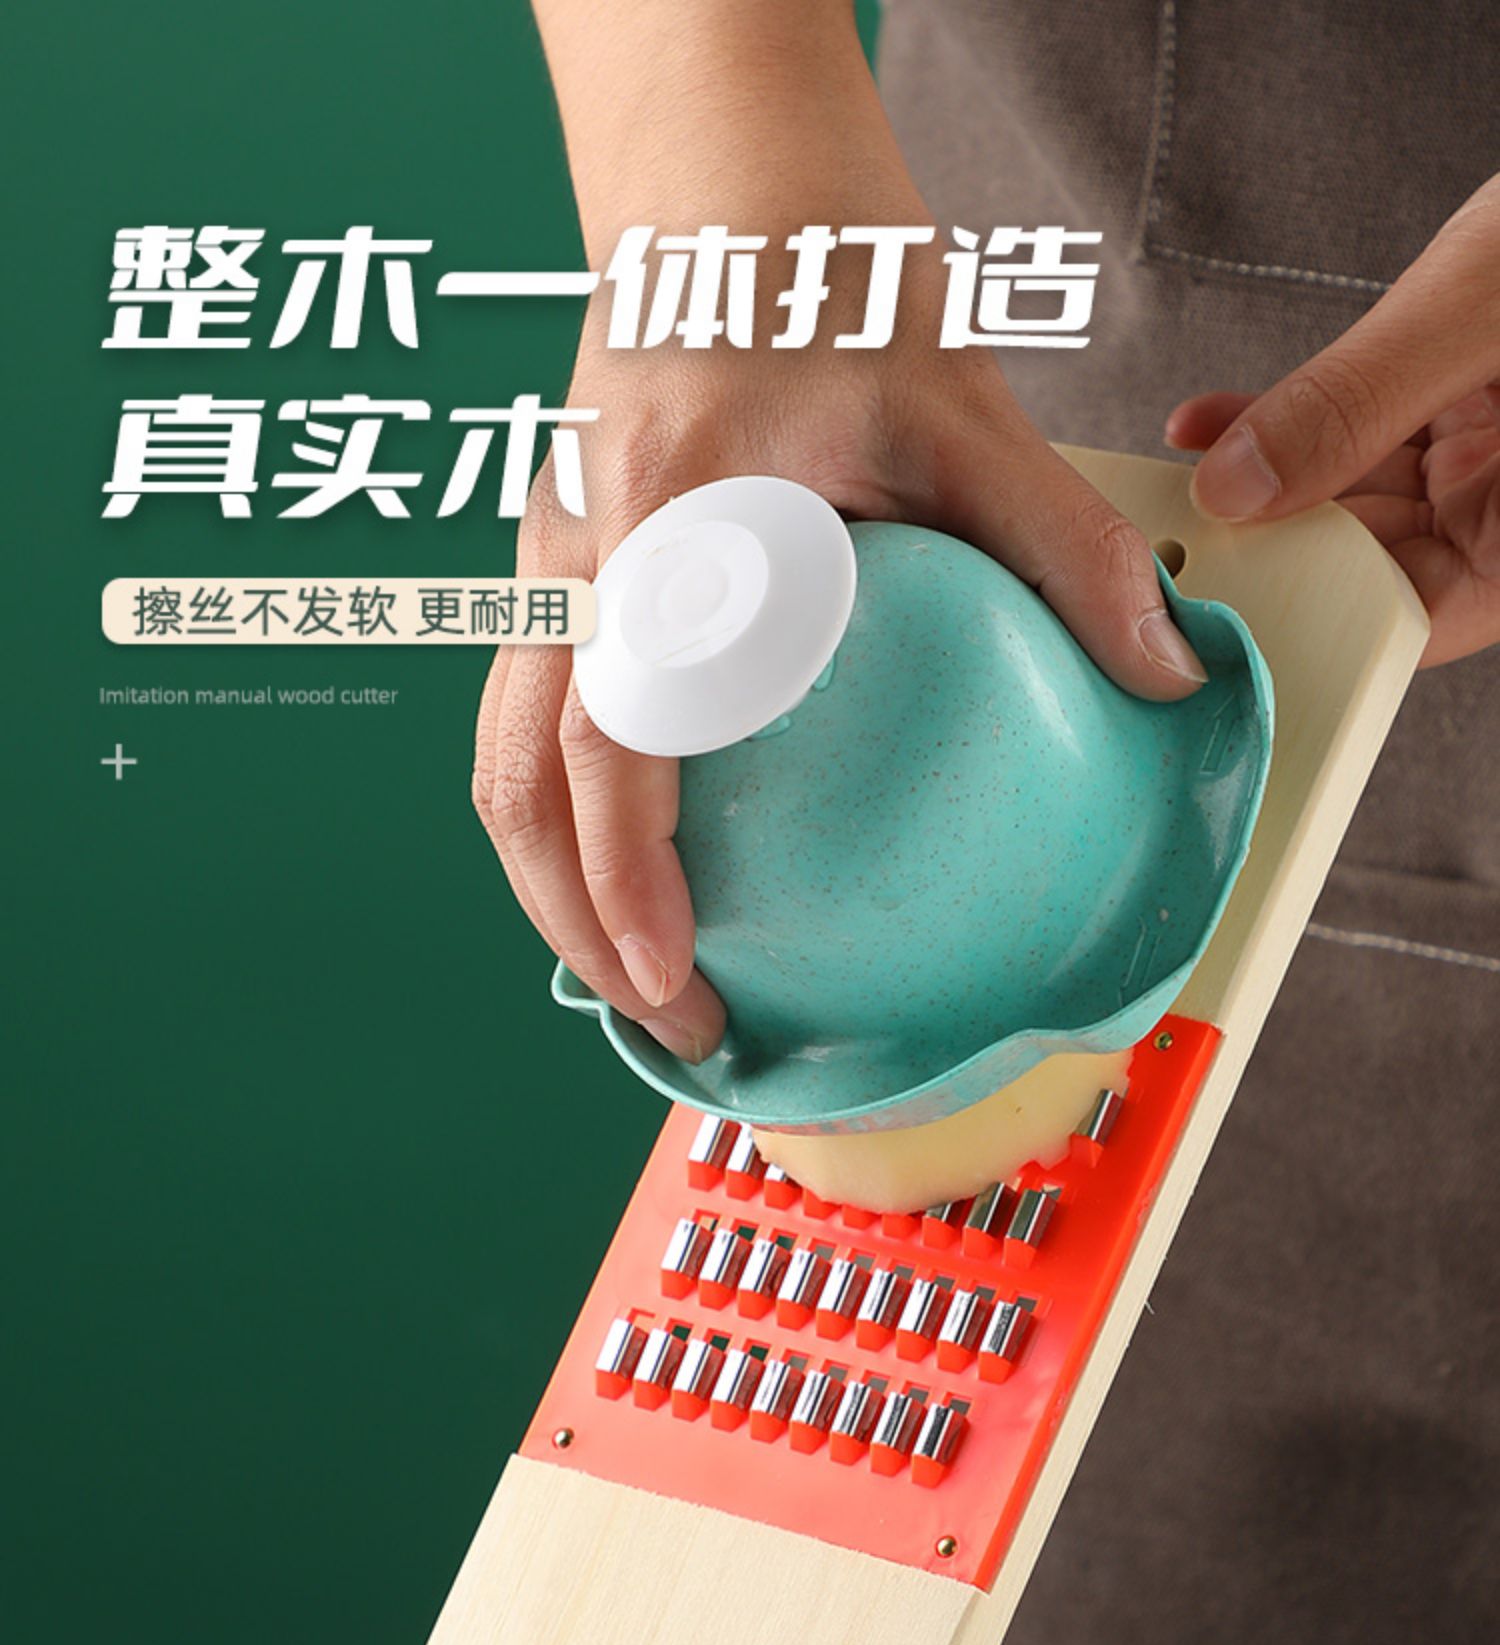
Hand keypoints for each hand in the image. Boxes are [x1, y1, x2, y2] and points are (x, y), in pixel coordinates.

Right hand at [475, 7, 1207, 1061]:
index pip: (607, 728)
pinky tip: (637, 873)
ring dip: (558, 888)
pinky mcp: (557, 570)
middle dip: (576, 929)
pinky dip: (568, 819)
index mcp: (662, 516)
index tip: (663, 974)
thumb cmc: (820, 261)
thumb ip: (1062, 543)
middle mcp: (574, 551)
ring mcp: (546, 561)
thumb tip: (1166, 674)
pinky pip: (530, 719)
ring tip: (647, 978)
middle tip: (676, 1025)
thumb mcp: (961, 401)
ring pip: (502, 759)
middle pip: (517, 780)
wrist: (717, 172)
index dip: (622, 870)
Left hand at [1166, 175, 1499, 669]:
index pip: (1409, 619)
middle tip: (1165, 536)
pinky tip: (1212, 427)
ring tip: (1170, 482)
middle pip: (1365, 566)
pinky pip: (1357, 437)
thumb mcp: (1482, 308)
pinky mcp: (1460, 409)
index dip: (1307, 619)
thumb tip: (1241, 485)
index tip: (1214, 602)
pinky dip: (1283, 428)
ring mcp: (1486, 464)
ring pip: (1348, 503)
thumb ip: (1362, 399)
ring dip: (1259, 486)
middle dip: (1265, 550)